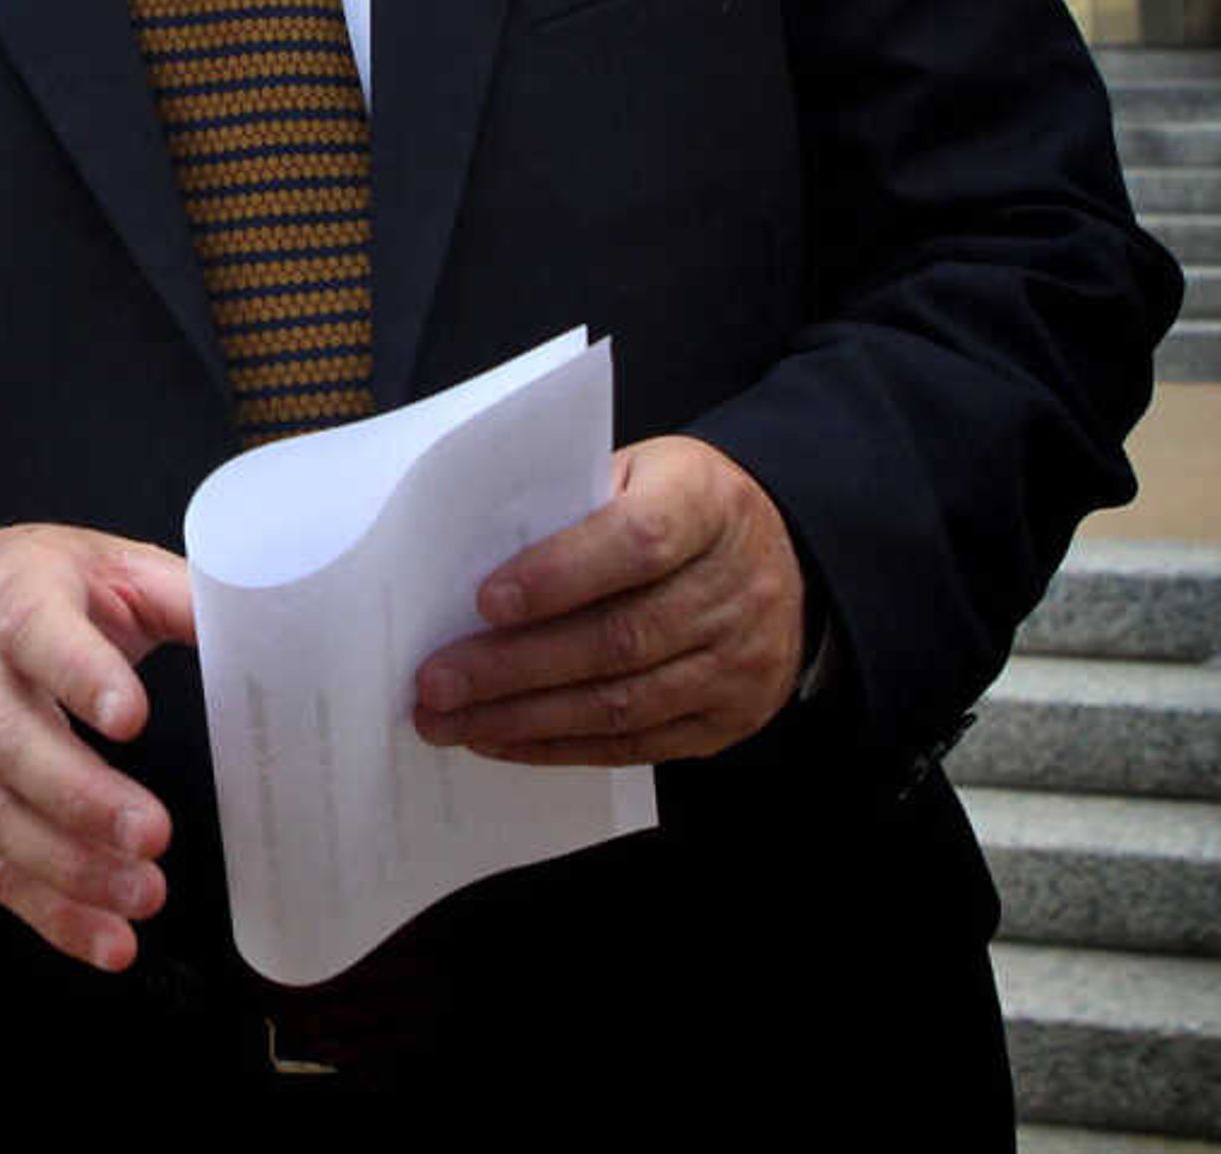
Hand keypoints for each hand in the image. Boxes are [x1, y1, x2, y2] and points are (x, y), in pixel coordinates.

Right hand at [0, 523, 193, 973]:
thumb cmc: (35, 588)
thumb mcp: (104, 565)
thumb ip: (177, 592)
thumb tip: (264, 620)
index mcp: (15, 603)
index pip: (35, 633)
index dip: (79, 675)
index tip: (133, 716)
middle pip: (10, 742)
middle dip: (81, 797)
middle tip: (153, 832)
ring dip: (70, 866)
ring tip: (144, 892)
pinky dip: (51, 913)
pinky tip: (109, 939)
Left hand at [411, 434, 805, 764]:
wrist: (784, 553)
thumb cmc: (679, 506)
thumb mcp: (638, 473)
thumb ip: (572, 507)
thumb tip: (472, 561)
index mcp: (707, 504)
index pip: (638, 541)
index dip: (560, 574)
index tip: (484, 601)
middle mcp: (735, 588)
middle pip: (619, 637)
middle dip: (514, 666)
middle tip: (436, 682)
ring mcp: (740, 662)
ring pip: (621, 702)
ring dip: (523, 718)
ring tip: (449, 721)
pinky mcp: (729, 719)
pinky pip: (636, 745)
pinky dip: (560, 746)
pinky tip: (502, 738)